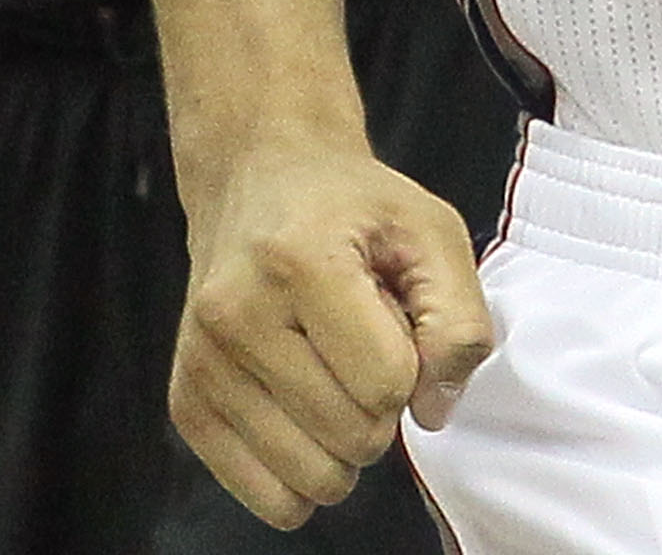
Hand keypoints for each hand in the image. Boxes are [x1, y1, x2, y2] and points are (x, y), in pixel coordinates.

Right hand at [172, 140, 493, 528]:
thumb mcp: (431, 230)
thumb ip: (459, 318)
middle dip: (383, 404)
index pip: (386, 382)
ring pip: (311, 477)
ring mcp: (203, 364)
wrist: (261, 181)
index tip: (399, 322)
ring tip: (333, 369)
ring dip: (345, 442)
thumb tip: (435, 410)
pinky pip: (268, 497)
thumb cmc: (353, 207)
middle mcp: (237, 315)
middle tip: (365, 343)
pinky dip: (304, 471)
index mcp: (302, 261)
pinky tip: (305, 410)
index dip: (415, 365)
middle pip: (352, 436)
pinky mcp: (185, 403)